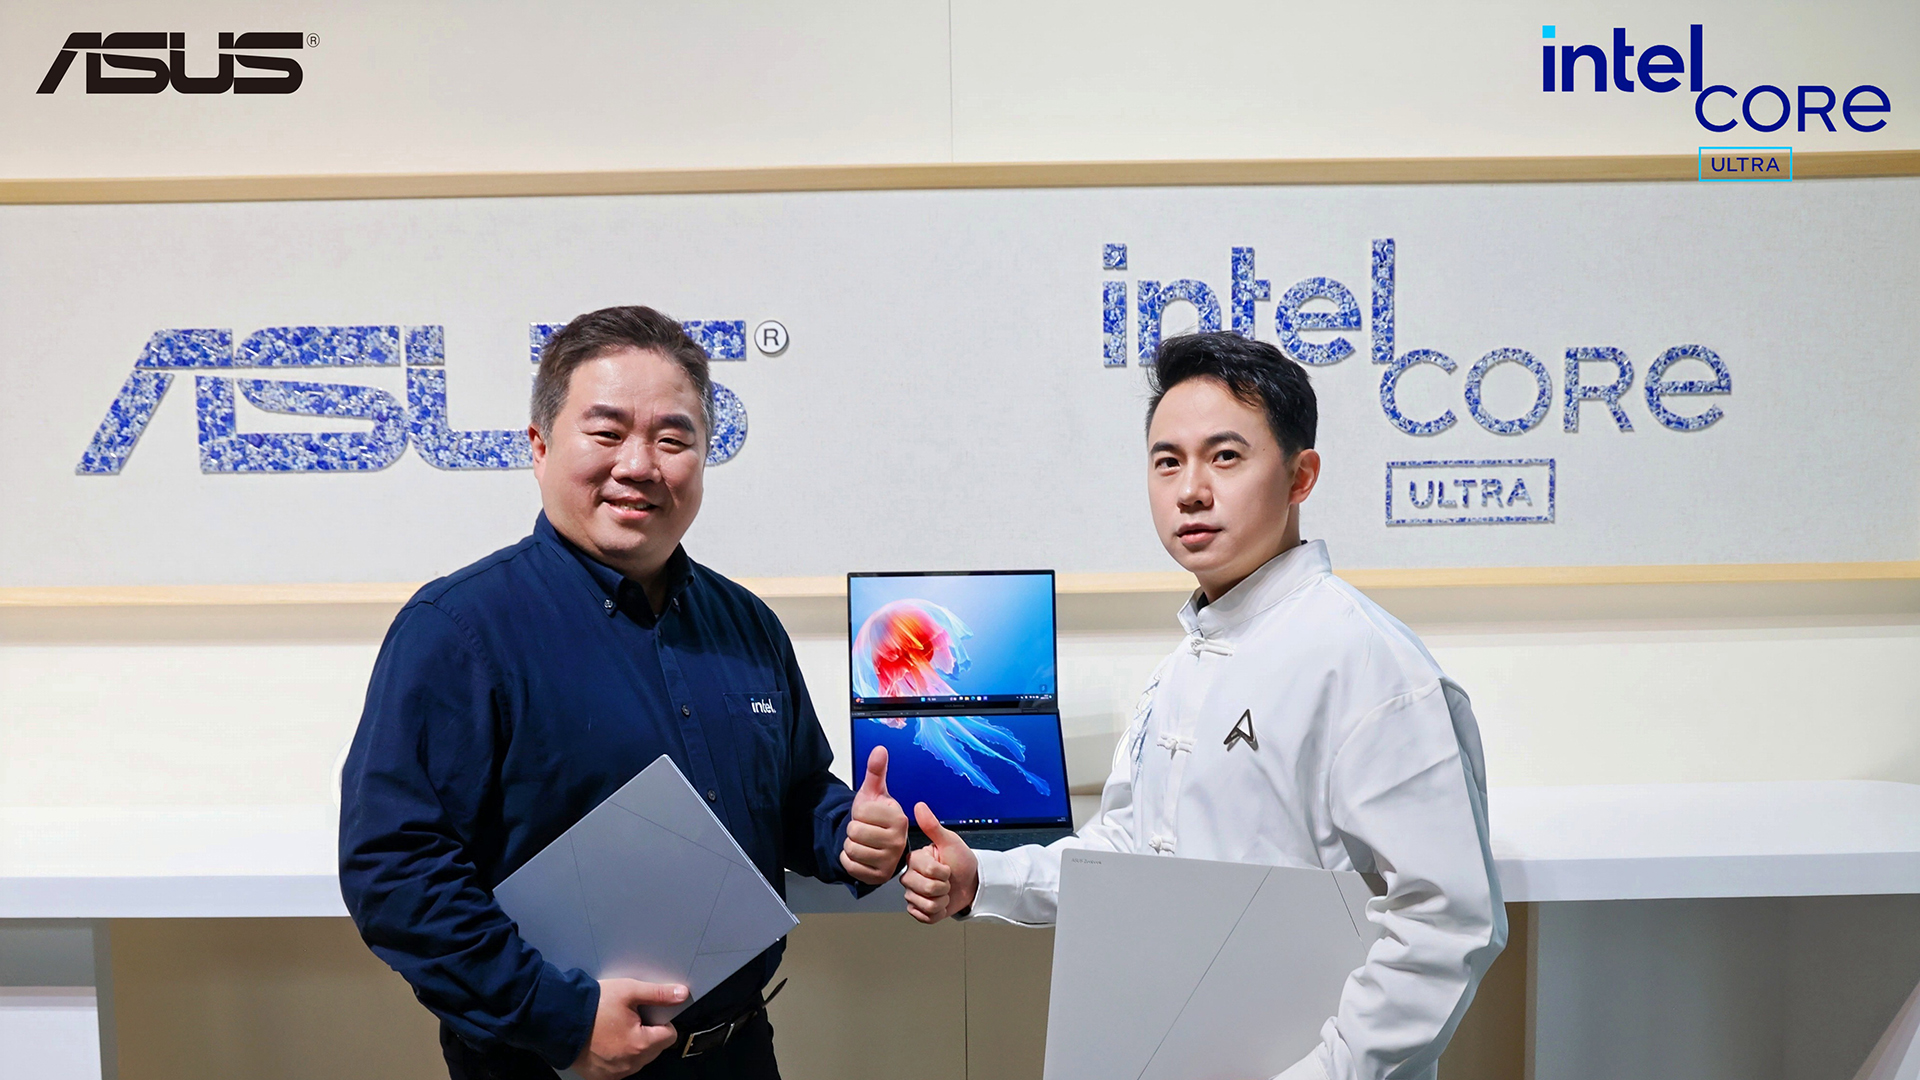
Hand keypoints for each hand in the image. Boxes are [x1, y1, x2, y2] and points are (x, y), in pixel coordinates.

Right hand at [569, 978, 682, 1079]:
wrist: (559, 1019)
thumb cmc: (592, 1006)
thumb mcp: (629, 991)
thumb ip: (659, 993)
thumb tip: (681, 994)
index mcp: (641, 1044)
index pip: (669, 1036)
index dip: (661, 1021)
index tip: (647, 1014)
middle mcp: (630, 1064)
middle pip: (654, 1049)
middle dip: (646, 1033)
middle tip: (627, 1018)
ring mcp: (615, 1074)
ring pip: (637, 1059)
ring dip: (632, 1046)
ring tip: (614, 1028)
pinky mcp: (601, 1077)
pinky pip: (620, 1068)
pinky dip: (617, 1056)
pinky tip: (606, 1042)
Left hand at [841, 746, 907, 884]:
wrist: (879, 843)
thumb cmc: (876, 818)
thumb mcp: (874, 793)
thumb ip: (876, 771)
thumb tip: (879, 750)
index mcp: (898, 818)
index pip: (861, 812)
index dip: (859, 813)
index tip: (869, 816)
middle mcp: (897, 841)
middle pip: (854, 832)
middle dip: (853, 830)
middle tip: (865, 830)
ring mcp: (889, 860)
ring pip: (851, 849)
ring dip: (850, 845)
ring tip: (863, 841)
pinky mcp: (878, 876)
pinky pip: (850, 865)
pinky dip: (849, 860)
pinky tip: (860, 855)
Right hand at [902, 802, 977, 922]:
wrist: (971, 883)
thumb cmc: (961, 860)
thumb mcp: (949, 841)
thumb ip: (932, 826)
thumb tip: (919, 805)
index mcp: (914, 860)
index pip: (927, 870)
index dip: (943, 872)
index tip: (947, 866)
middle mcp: (909, 877)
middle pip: (924, 889)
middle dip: (943, 887)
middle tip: (948, 880)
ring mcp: (912, 895)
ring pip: (926, 905)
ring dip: (942, 900)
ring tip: (945, 892)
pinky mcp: (918, 911)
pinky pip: (925, 917)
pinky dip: (938, 912)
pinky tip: (940, 903)